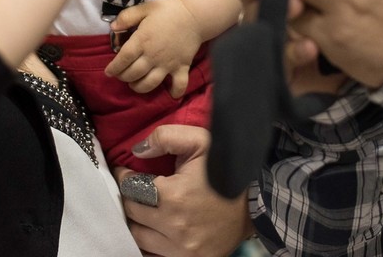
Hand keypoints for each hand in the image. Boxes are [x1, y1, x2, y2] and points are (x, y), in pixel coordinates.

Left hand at [107, 0, 202, 95]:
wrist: (194, 15)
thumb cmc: (168, 11)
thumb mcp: (145, 8)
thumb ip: (127, 16)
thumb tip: (113, 26)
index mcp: (142, 40)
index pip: (123, 59)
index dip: (114, 68)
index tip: (109, 72)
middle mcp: (153, 56)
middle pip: (133, 74)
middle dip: (123, 77)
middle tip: (121, 75)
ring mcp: (168, 64)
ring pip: (150, 83)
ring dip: (139, 87)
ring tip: (135, 84)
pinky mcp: (182, 67)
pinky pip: (179, 84)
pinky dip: (175, 92)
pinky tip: (171, 94)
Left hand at [115, 125, 252, 256]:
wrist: (257, 201)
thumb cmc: (226, 168)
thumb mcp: (200, 141)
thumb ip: (165, 137)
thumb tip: (138, 150)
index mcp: (172, 195)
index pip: (130, 187)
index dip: (125, 176)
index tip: (127, 171)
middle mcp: (173, 226)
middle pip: (132, 212)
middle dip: (131, 196)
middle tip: (137, 187)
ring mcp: (180, 248)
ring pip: (138, 236)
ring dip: (138, 220)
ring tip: (146, 207)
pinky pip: (153, 254)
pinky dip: (151, 241)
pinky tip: (156, 228)